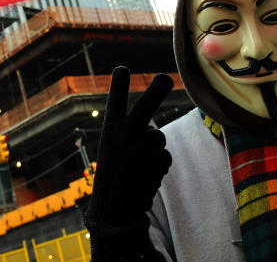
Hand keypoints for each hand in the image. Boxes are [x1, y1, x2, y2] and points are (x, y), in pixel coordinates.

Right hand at [85, 66, 173, 227]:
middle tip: (165, 78)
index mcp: (111, 127)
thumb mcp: (113, 146)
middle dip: (158, 88)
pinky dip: (157, 165)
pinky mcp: (161, 159)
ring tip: (136, 167)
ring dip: (152, 150)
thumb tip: (156, 131)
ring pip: (157, 138)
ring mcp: (145, 146)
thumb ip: (132, 132)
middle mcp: (128, 133)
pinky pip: (164, 156)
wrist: (116, 208)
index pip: (115, 99)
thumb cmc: (112, 172)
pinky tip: (144, 176)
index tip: (123, 68)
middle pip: (147, 104)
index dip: (119, 82)